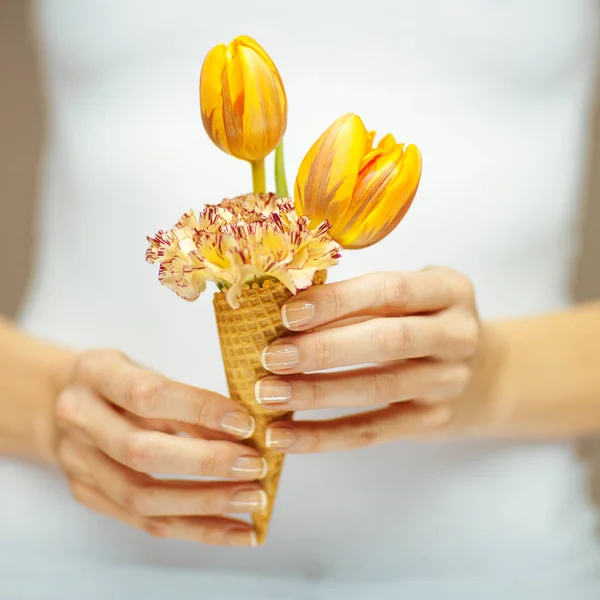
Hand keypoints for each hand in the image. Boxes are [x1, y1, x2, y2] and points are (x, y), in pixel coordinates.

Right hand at [55, 349, 265, 545]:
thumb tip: (242, 429)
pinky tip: (235, 529)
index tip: (244, 423)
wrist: (58, 402)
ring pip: (141, 497)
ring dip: (206, 503)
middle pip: (141, 453)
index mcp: (96, 373)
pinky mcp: (88, 495)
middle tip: (254, 465)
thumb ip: (184, 397)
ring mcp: (78, 463)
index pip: (147, 395)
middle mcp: (79, 420)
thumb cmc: (118, 382)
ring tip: (252, 500)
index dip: (199, 409)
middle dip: (206, 462)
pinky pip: (145, 523)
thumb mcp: (146, 370)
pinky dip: (196, 529)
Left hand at [256, 268, 496, 452]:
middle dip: (324, 349)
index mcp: (449, 290)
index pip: (391, 291)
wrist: (480, 372)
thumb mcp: (407, 298)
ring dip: (317, 393)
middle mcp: (457, 335)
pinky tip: (284, 436)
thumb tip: (283, 312)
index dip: (338, 301)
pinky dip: (323, 435)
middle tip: (273, 357)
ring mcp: (449, 382)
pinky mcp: (432, 421)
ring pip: (377, 389)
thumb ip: (359, 300)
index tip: (288, 313)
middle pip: (388, 341)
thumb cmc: (421, 322)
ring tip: (269, 394)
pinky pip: (371, 431)